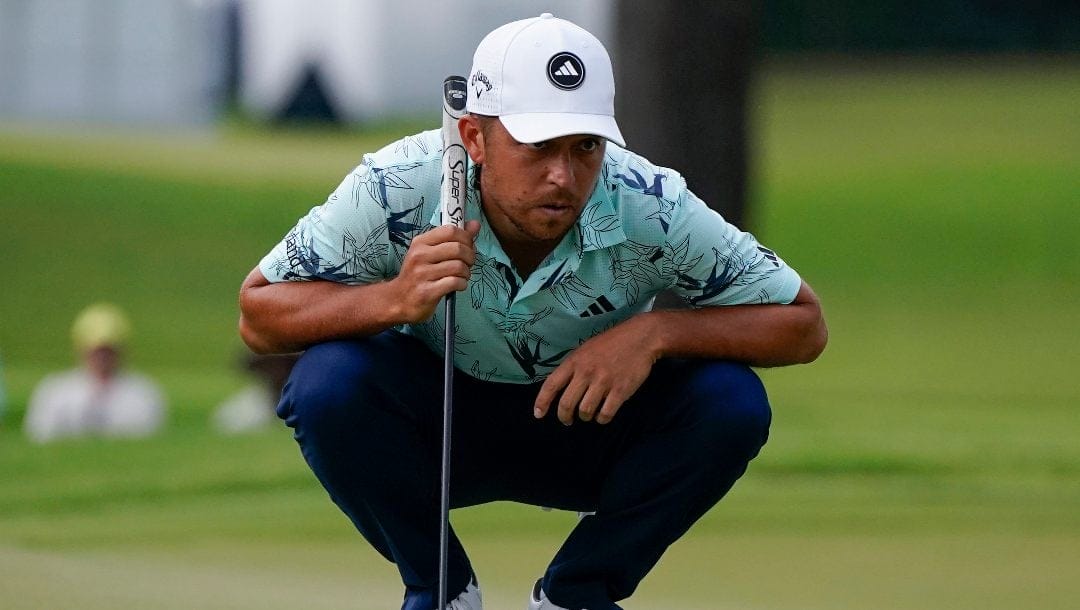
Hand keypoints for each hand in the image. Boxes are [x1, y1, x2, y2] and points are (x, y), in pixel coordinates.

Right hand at [392, 221, 479, 322]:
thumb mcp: (430, 252)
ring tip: (462, 276)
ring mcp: (422, 274)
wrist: (399, 300)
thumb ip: (453, 238)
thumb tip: (475, 224)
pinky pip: (455, 282)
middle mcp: (419, 255)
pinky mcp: (427, 291)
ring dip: (467, 272)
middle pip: (458, 248)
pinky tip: (458, 285)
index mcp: (420, 242)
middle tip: (468, 264)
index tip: (468, 246)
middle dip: (470, 256)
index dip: (466, 237)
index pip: (450, 230)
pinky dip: (462, 284)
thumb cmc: (418, 274)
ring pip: (458, 266)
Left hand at [533, 316, 659, 424]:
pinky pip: (605, 414)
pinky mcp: (620, 391)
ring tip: (589, 413)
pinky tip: (603, 414)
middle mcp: (586, 372)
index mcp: (575, 361)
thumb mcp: (586, 349)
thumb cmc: (611, 343)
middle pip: (567, 404)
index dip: (542, 402)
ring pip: (585, 412)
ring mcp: (604, 382)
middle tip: (567, 420)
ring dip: (585, 417)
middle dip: (564, 417)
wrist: (640, 338)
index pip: (552, 384)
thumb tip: (561, 388)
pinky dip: (602, 419)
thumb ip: (573, 367)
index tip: (538, 414)